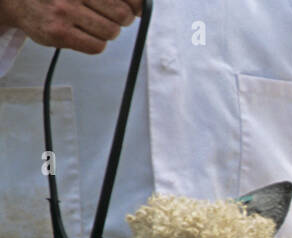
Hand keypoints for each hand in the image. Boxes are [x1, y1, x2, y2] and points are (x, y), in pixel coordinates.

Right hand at [0, 0, 140, 54]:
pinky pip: (97, 47)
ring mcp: (65, 12)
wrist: (18, 0)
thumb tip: (141, 8)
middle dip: (121, 19)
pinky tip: (83, 35)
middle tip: (107, 17)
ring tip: (90, 24)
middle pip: (123, 15)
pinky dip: (96, 43)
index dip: (135, 6)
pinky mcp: (59, 33)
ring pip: (111, 32)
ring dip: (107, 32)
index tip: (134, 9)